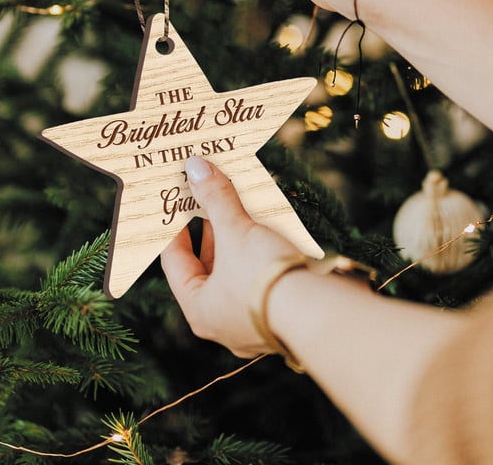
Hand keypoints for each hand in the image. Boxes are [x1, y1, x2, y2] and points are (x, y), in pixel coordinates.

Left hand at [160, 155, 301, 357]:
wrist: (319, 313)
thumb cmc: (264, 276)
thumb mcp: (237, 231)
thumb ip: (216, 198)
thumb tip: (195, 166)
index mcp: (200, 310)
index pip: (176, 263)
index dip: (174, 230)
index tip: (177, 206)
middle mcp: (223, 324)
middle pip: (208, 269)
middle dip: (211, 233)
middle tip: (210, 202)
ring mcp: (254, 326)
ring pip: (237, 276)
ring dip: (238, 243)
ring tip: (242, 210)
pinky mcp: (282, 319)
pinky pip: (262, 283)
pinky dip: (261, 257)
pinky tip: (270, 233)